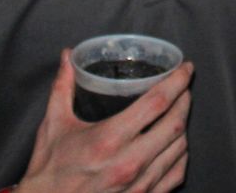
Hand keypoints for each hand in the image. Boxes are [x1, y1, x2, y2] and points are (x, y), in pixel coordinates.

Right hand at [19, 52, 191, 192]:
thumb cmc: (50, 168)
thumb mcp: (54, 124)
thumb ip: (62, 87)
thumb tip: (67, 55)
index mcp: (109, 139)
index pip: (157, 103)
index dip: (177, 81)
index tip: (185, 68)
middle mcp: (129, 162)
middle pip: (175, 124)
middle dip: (184, 100)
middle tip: (183, 86)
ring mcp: (139, 184)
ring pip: (179, 148)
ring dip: (183, 126)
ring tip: (179, 111)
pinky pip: (176, 174)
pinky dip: (181, 155)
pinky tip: (175, 144)